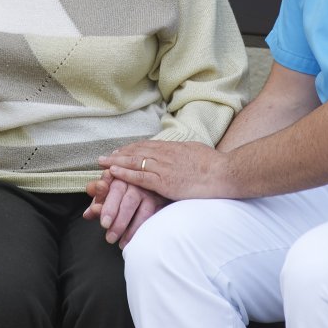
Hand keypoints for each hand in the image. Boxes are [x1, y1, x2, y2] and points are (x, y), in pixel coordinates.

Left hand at [83, 171, 167, 247]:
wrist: (145, 180)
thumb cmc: (120, 188)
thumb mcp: (106, 191)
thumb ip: (97, 202)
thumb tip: (88, 214)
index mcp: (121, 176)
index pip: (115, 191)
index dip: (109, 207)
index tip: (104, 224)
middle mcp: (137, 182)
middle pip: (129, 201)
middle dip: (120, 221)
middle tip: (110, 238)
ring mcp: (150, 192)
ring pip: (144, 210)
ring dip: (132, 228)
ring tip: (121, 244)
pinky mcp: (160, 202)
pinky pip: (154, 216)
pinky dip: (145, 229)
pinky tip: (137, 239)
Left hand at [99, 140, 233, 201]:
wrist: (225, 173)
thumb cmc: (216, 165)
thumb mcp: (198, 152)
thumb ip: (186, 153)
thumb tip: (183, 153)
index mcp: (174, 148)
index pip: (147, 146)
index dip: (131, 149)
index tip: (121, 151)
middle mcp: (166, 155)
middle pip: (137, 151)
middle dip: (119, 154)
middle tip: (104, 157)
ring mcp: (164, 167)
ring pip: (134, 162)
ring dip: (116, 162)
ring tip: (102, 164)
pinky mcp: (164, 181)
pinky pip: (139, 176)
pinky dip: (124, 173)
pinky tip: (113, 173)